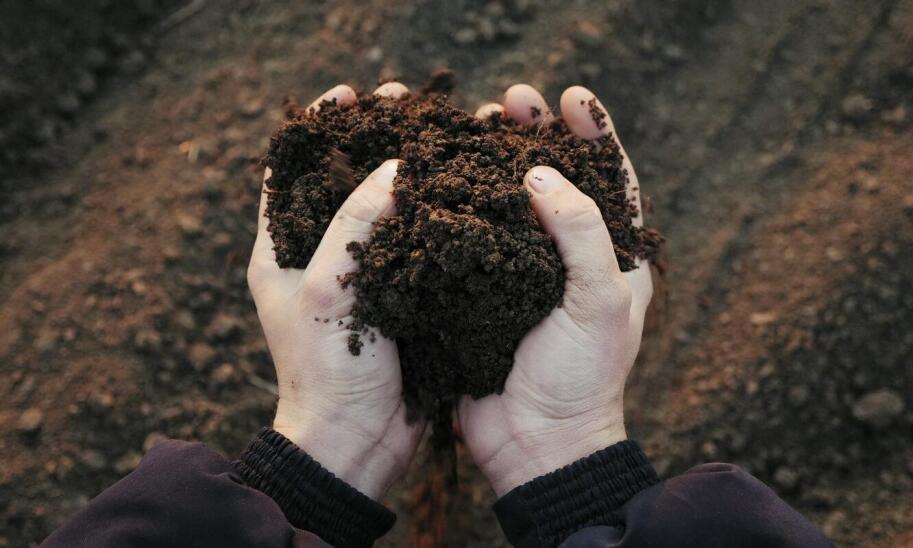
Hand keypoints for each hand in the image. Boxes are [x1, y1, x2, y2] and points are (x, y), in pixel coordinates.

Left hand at [247, 82, 422, 500]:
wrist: (357, 441)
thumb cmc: (325, 369)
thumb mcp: (325, 287)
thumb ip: (353, 223)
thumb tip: (393, 168)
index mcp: (280, 250)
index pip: (291, 171)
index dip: (320, 128)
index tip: (351, 94)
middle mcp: (316, 257)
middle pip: (342, 181)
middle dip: (372, 140)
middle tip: (407, 105)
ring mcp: (358, 276)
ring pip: (381, 209)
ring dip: (407, 173)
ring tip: (439, 136)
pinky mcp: (395, 296)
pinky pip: (411, 243)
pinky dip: (431, 214)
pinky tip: (460, 191)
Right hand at [460, 85, 652, 495]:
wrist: (536, 444)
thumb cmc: (582, 378)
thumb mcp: (599, 302)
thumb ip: (580, 233)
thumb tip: (540, 176)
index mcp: (612, 257)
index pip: (610, 179)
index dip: (594, 134)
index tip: (571, 97)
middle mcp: (567, 258)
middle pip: (554, 180)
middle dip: (535, 136)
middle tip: (512, 101)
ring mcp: (522, 273)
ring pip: (508, 203)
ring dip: (491, 162)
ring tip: (473, 124)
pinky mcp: (482, 291)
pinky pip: (471, 238)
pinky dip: (457, 207)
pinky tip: (439, 179)